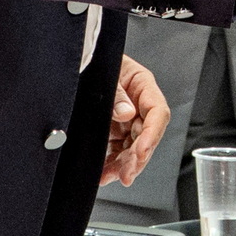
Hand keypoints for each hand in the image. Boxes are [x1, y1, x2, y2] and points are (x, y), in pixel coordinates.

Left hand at [103, 60, 170, 185]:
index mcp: (142, 85)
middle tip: (126, 174)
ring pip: (132, 147)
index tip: (141, 152)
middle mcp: (137, 104)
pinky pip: (116, 149)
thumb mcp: (105, 73)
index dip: (151, 135)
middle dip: (137, 158)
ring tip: (110, 177)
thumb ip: (116, 93)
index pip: (157, 113)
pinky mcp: (112, 129)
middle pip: (146, 136)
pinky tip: (103, 173)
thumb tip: (126, 112)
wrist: (77, 59)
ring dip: (123, 165)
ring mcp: (125, 118)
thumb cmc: (92, 58)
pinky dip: (111, 163)